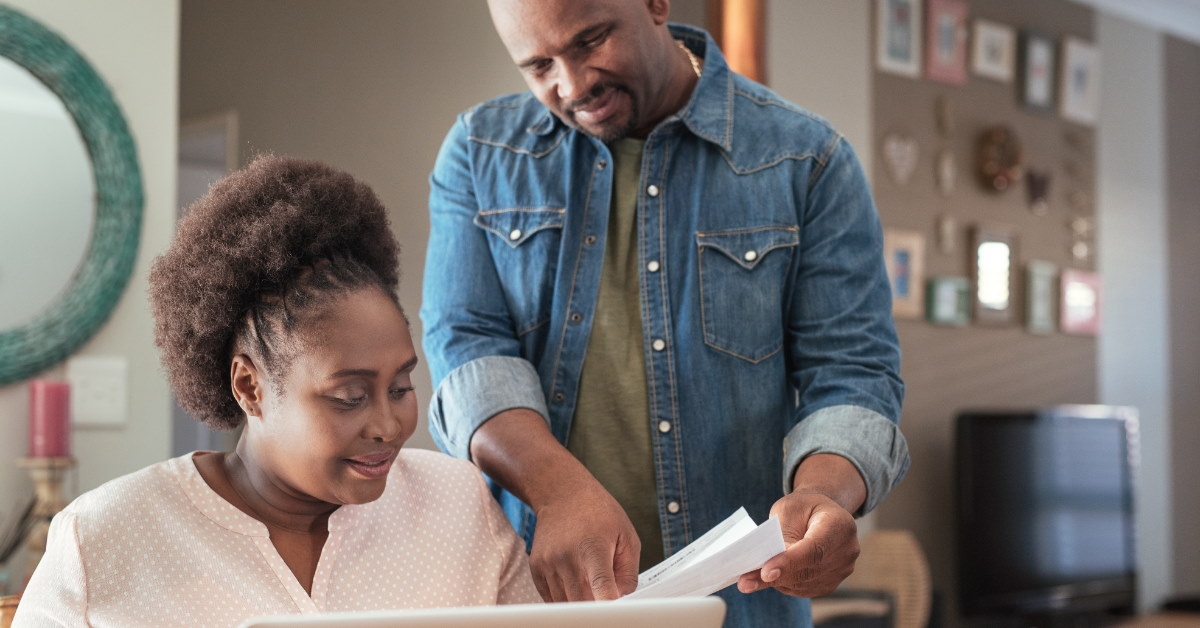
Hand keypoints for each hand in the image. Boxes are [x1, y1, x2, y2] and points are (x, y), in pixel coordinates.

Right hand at [528, 476, 640, 601]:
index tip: (615, 612)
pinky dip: (565, 598)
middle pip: (583, 603)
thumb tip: (622, 600)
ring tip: (590, 583)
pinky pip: (552, 599)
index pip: (601, 588)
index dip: (610, 606)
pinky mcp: (536, 569)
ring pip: (566, 605)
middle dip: (597, 606)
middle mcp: (567, 558)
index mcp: (593, 548)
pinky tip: (575, 582)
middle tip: (606, 597)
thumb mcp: (626, 536)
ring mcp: (548, 564)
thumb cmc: (599, 513)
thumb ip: (628, 572)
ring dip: (581, 603)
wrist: (562, 494)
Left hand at [735, 490, 858, 596]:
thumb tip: (768, 565)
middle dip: (774, 576)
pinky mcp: (832, 583)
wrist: (822, 513)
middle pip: (807, 570)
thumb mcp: (789, 509)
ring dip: (776, 582)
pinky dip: (784, 584)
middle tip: (744, 581)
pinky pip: (804, 589)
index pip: (813, 549)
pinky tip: (770, 576)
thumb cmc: (804, 508)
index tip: (766, 572)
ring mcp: (842, 569)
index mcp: (839, 525)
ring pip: (803, 583)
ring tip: (750, 579)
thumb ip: (781, 535)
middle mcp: (847, 550)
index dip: (789, 562)